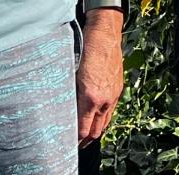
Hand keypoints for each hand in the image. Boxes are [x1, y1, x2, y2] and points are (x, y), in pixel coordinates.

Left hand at [76, 11, 124, 145]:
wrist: (105, 33)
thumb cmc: (84, 48)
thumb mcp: (71, 72)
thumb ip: (69, 93)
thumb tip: (61, 108)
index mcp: (90, 96)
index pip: (83, 129)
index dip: (75, 139)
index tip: (67, 142)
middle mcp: (104, 99)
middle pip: (96, 130)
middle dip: (85, 140)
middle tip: (75, 145)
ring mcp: (113, 95)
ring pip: (105, 122)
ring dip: (95, 131)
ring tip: (85, 137)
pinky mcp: (117, 89)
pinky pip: (111, 111)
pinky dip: (103, 118)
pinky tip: (96, 117)